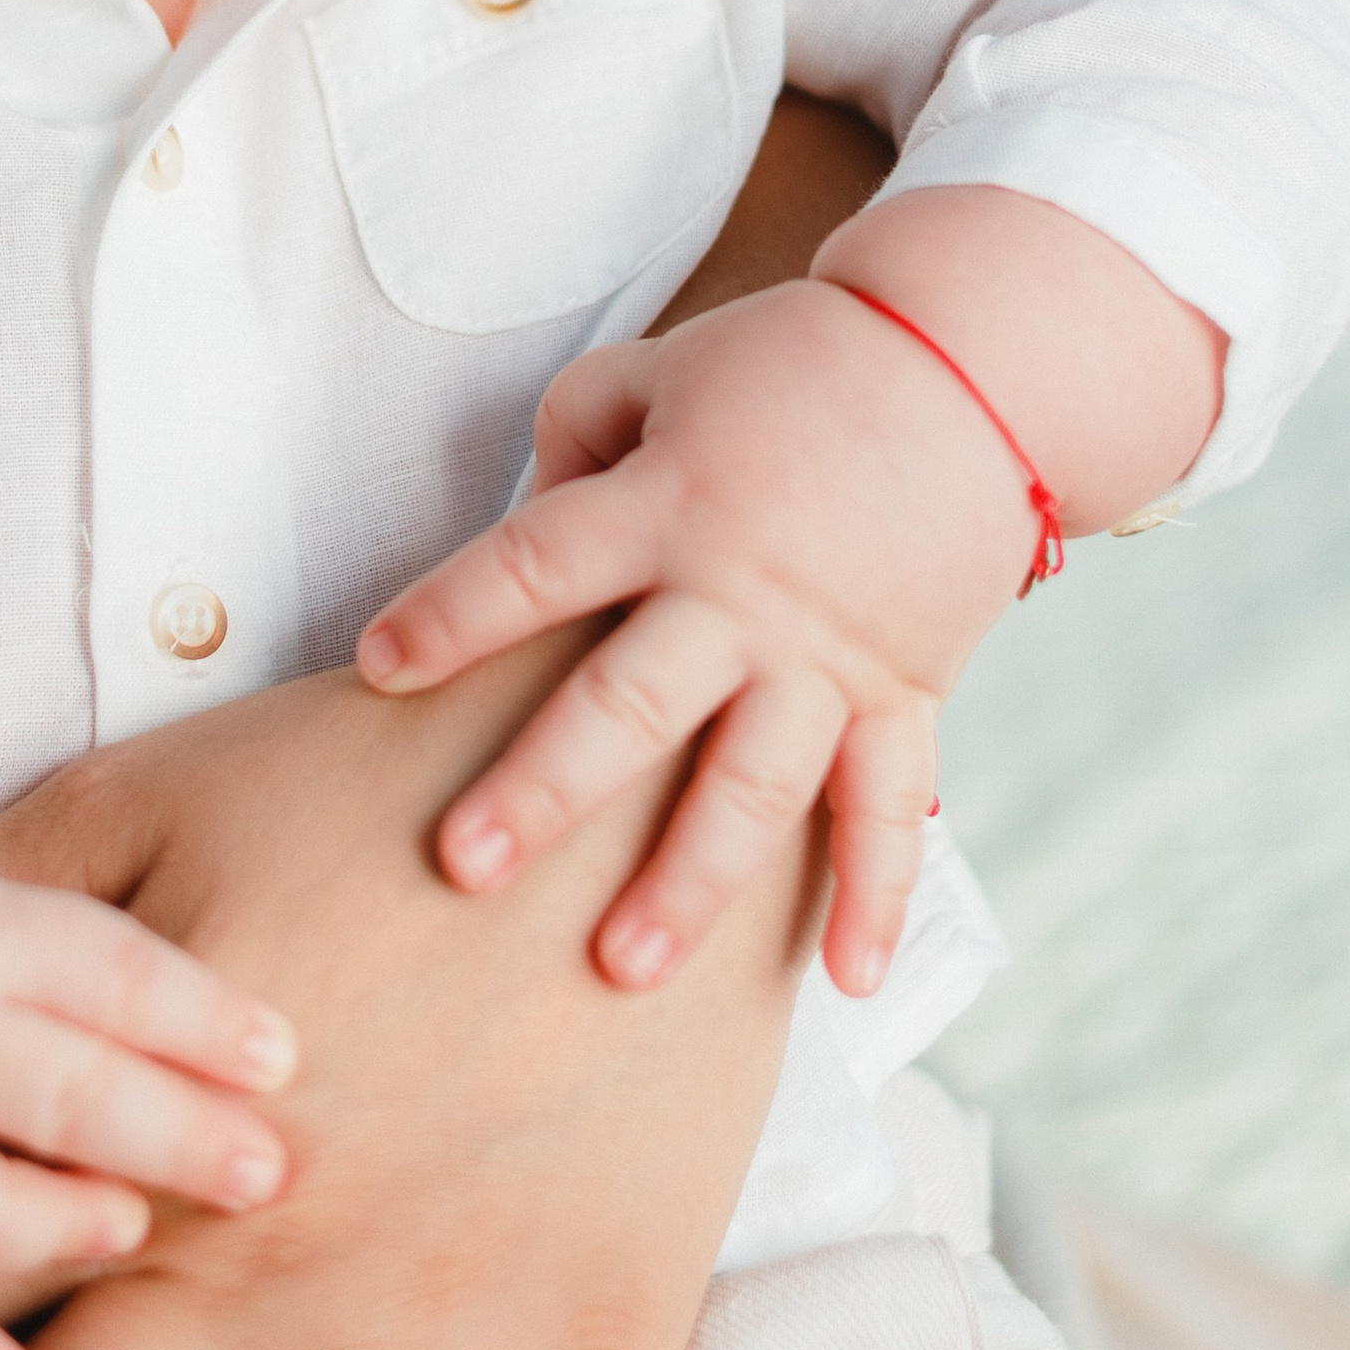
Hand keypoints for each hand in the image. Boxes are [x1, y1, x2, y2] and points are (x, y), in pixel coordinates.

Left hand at [356, 280, 1022, 1001]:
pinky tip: (849, 986)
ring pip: (750, 787)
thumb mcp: (657, 372)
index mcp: (667, 503)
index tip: (374, 667)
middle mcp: (740, 593)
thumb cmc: (789, 363)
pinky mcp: (904, 692)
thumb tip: (522, 531)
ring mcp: (826, 656)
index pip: (533, 566)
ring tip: (619, 970)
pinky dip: (879, 898)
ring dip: (688, 884)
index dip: (449, 615)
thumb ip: (570, 442)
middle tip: (466, 867)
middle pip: (626, 704)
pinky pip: (889, 808)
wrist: (974, 363)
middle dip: (543, 789)